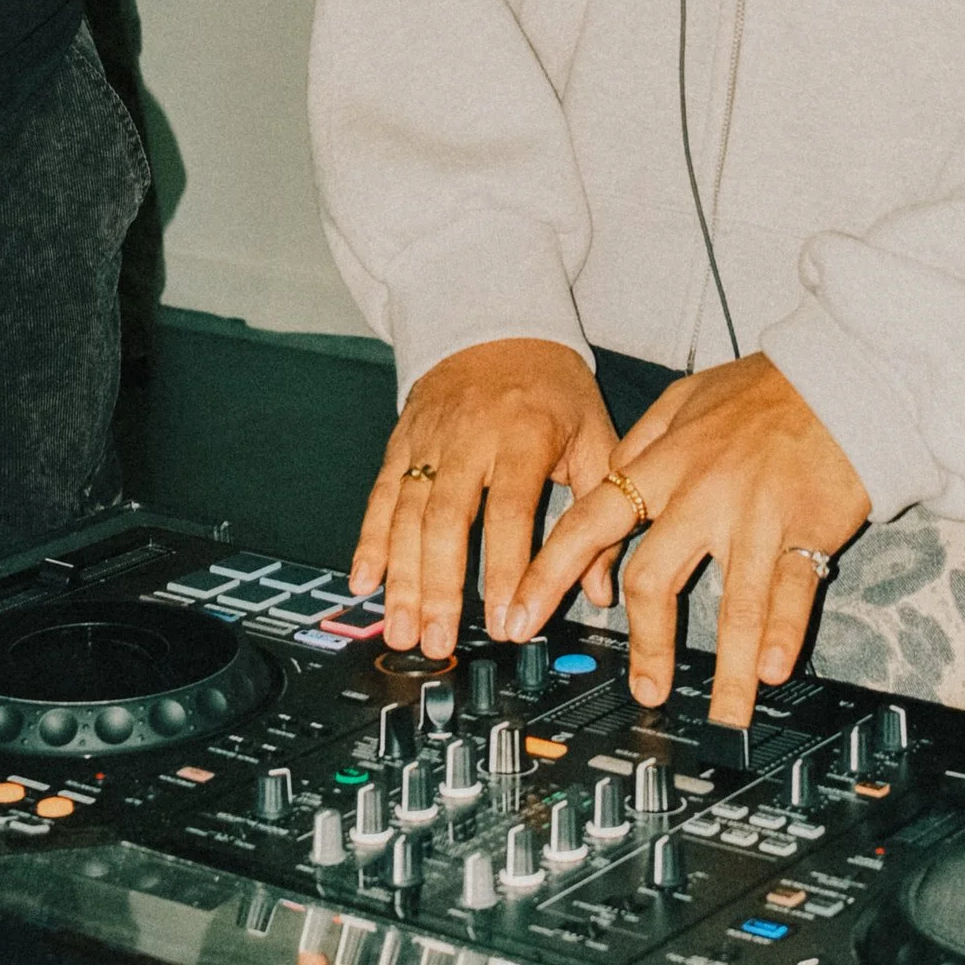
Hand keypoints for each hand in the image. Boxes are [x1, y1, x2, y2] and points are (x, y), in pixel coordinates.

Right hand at [352, 339, 618, 663]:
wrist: (496, 324)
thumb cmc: (551, 387)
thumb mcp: (594, 434)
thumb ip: (597, 511)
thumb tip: (600, 590)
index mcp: (525, 436)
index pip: (512, 511)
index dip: (505, 570)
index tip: (506, 621)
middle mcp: (471, 438)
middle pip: (448, 519)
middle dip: (439, 586)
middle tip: (438, 640)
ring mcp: (429, 441)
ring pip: (408, 514)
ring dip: (401, 577)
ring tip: (400, 630)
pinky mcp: (401, 442)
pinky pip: (381, 495)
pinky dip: (369, 540)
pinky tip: (364, 581)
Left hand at [501, 353, 870, 727]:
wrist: (842, 377)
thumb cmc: (764, 389)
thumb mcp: (685, 399)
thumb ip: (642, 444)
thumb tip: (605, 484)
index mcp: (666, 462)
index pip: (591, 521)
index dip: (550, 572)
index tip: (521, 617)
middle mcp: (703, 493)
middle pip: (654, 579)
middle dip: (645, 643)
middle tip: (645, 689)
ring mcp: (757, 515)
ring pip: (732, 604)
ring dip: (725, 668)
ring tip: (723, 714)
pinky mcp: (809, 527)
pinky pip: (791, 590)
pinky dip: (782, 633)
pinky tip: (770, 669)